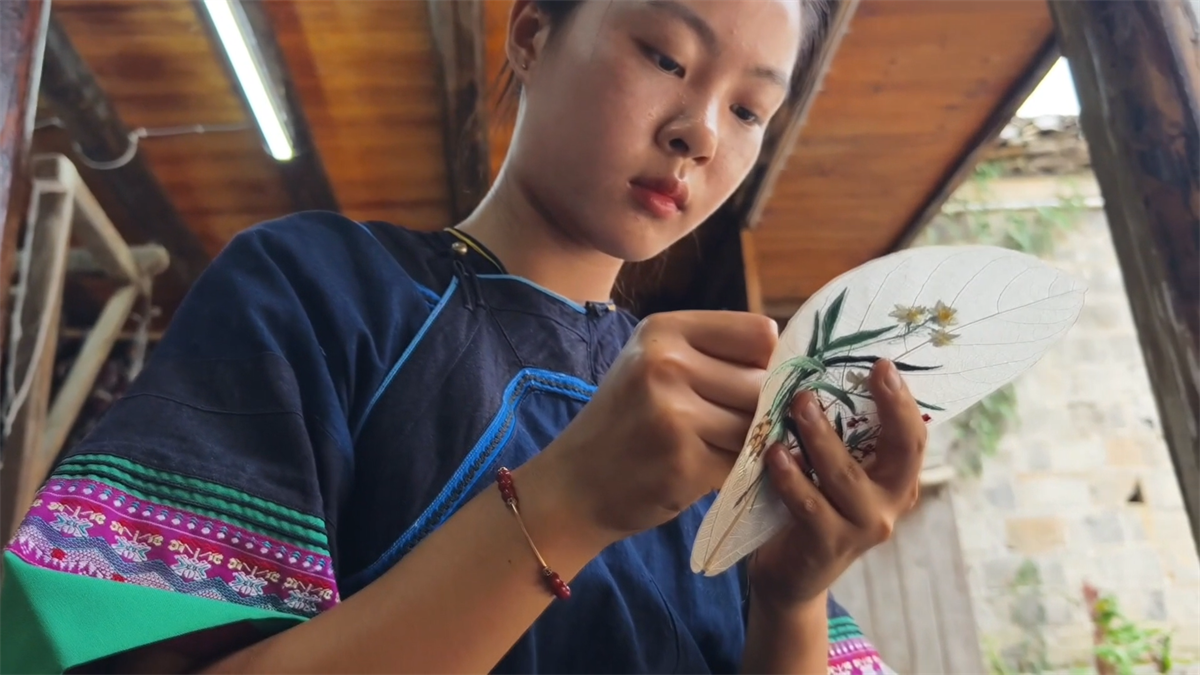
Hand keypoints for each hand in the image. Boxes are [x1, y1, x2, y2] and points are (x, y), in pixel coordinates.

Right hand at [531, 311, 777, 546]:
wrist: (574, 485)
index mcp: (663, 330)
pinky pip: (742, 462)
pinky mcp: (683, 461)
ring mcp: (673, 413)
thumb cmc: (626, 422)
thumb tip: (792, 362)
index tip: (746, 385)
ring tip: (708, 447)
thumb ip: (714, 354)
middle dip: (756, 409)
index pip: (759, 334)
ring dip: (745, 443)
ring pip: (756, 424)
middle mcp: (665, 363)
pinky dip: (732, 471)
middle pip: (762, 382)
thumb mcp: (654, 364)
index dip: (764, 364)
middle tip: (721, 426)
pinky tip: (699, 470)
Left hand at [747, 359, 925, 612]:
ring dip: (821, 435)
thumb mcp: (835, 472)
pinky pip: (810, 504)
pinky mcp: (828, 544)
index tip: (883, 363)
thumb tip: (819, 374)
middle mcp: (890, 503)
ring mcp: (862, 526)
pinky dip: (791, 476)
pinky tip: (775, 453)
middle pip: (903, 451)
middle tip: (867, 371)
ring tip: (799, 403)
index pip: (914, 436)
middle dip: (889, 408)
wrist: (791, 575)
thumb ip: (842, 437)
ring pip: (845, 474)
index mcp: (897, 480)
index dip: (903, 400)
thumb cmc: (812, 507)